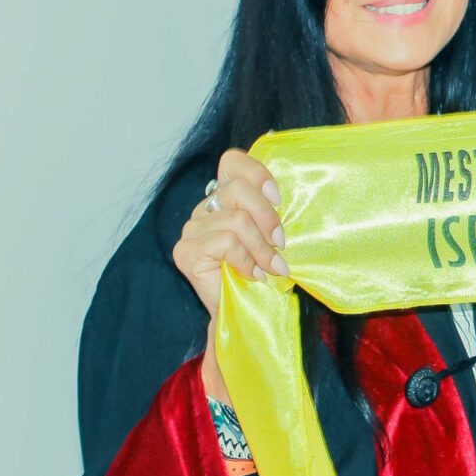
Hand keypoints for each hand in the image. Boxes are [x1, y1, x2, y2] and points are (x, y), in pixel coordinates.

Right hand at [172, 148, 288, 319]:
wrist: (243, 312)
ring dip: (262, 248)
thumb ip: (272, 212)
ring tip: (273, 267)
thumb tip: (290, 194)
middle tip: (282, 243)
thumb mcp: (272, 235)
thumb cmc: (261, 271)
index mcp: (224, 198)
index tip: (279, 198)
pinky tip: (254, 275)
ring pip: (236, 220)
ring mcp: (191, 230)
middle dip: (268, 217)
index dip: (257, 173)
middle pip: (237, 190)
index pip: (232, 162)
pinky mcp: (185, 252)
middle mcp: (203, 209)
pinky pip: (226, 243)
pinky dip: (247, 260)